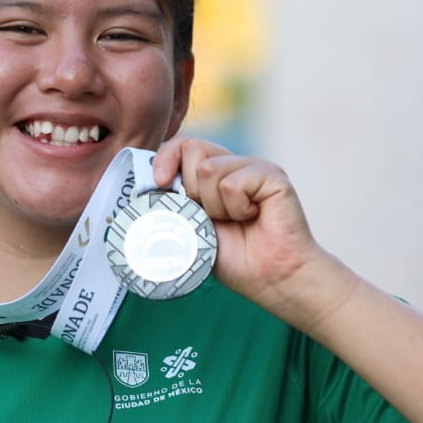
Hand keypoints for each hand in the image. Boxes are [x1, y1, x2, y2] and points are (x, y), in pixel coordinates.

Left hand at [151, 137, 357, 319]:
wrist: (269, 277)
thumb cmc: (233, 257)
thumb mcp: (191, 227)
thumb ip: (175, 202)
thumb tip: (150, 186)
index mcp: (213, 174)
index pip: (182, 145)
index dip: (165, 158)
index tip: (159, 182)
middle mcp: (233, 165)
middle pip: (192, 149)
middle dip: (191, 190)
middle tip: (211, 216)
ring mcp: (254, 167)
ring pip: (208, 169)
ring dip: (214, 206)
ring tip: (236, 221)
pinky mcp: (272, 175)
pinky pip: (232, 183)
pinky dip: (236, 208)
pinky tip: (252, 218)